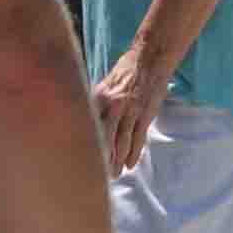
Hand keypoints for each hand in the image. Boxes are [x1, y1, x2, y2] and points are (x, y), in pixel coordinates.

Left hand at [89, 46, 165, 178]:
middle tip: (97, 175)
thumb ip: (98, 103)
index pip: (89, 128)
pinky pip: (138, 138)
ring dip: (118, 160)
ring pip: (122, 142)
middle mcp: (113, 106)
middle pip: (104, 139)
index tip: (80, 161)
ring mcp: (131, 111)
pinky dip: (134, 153)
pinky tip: (130, 164)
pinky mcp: (146, 114)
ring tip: (115, 174)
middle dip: (101, 159)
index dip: (86, 146)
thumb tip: (89, 120)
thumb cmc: (127, 69)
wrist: (151, 57)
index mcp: (99, 98)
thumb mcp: (105, 83)